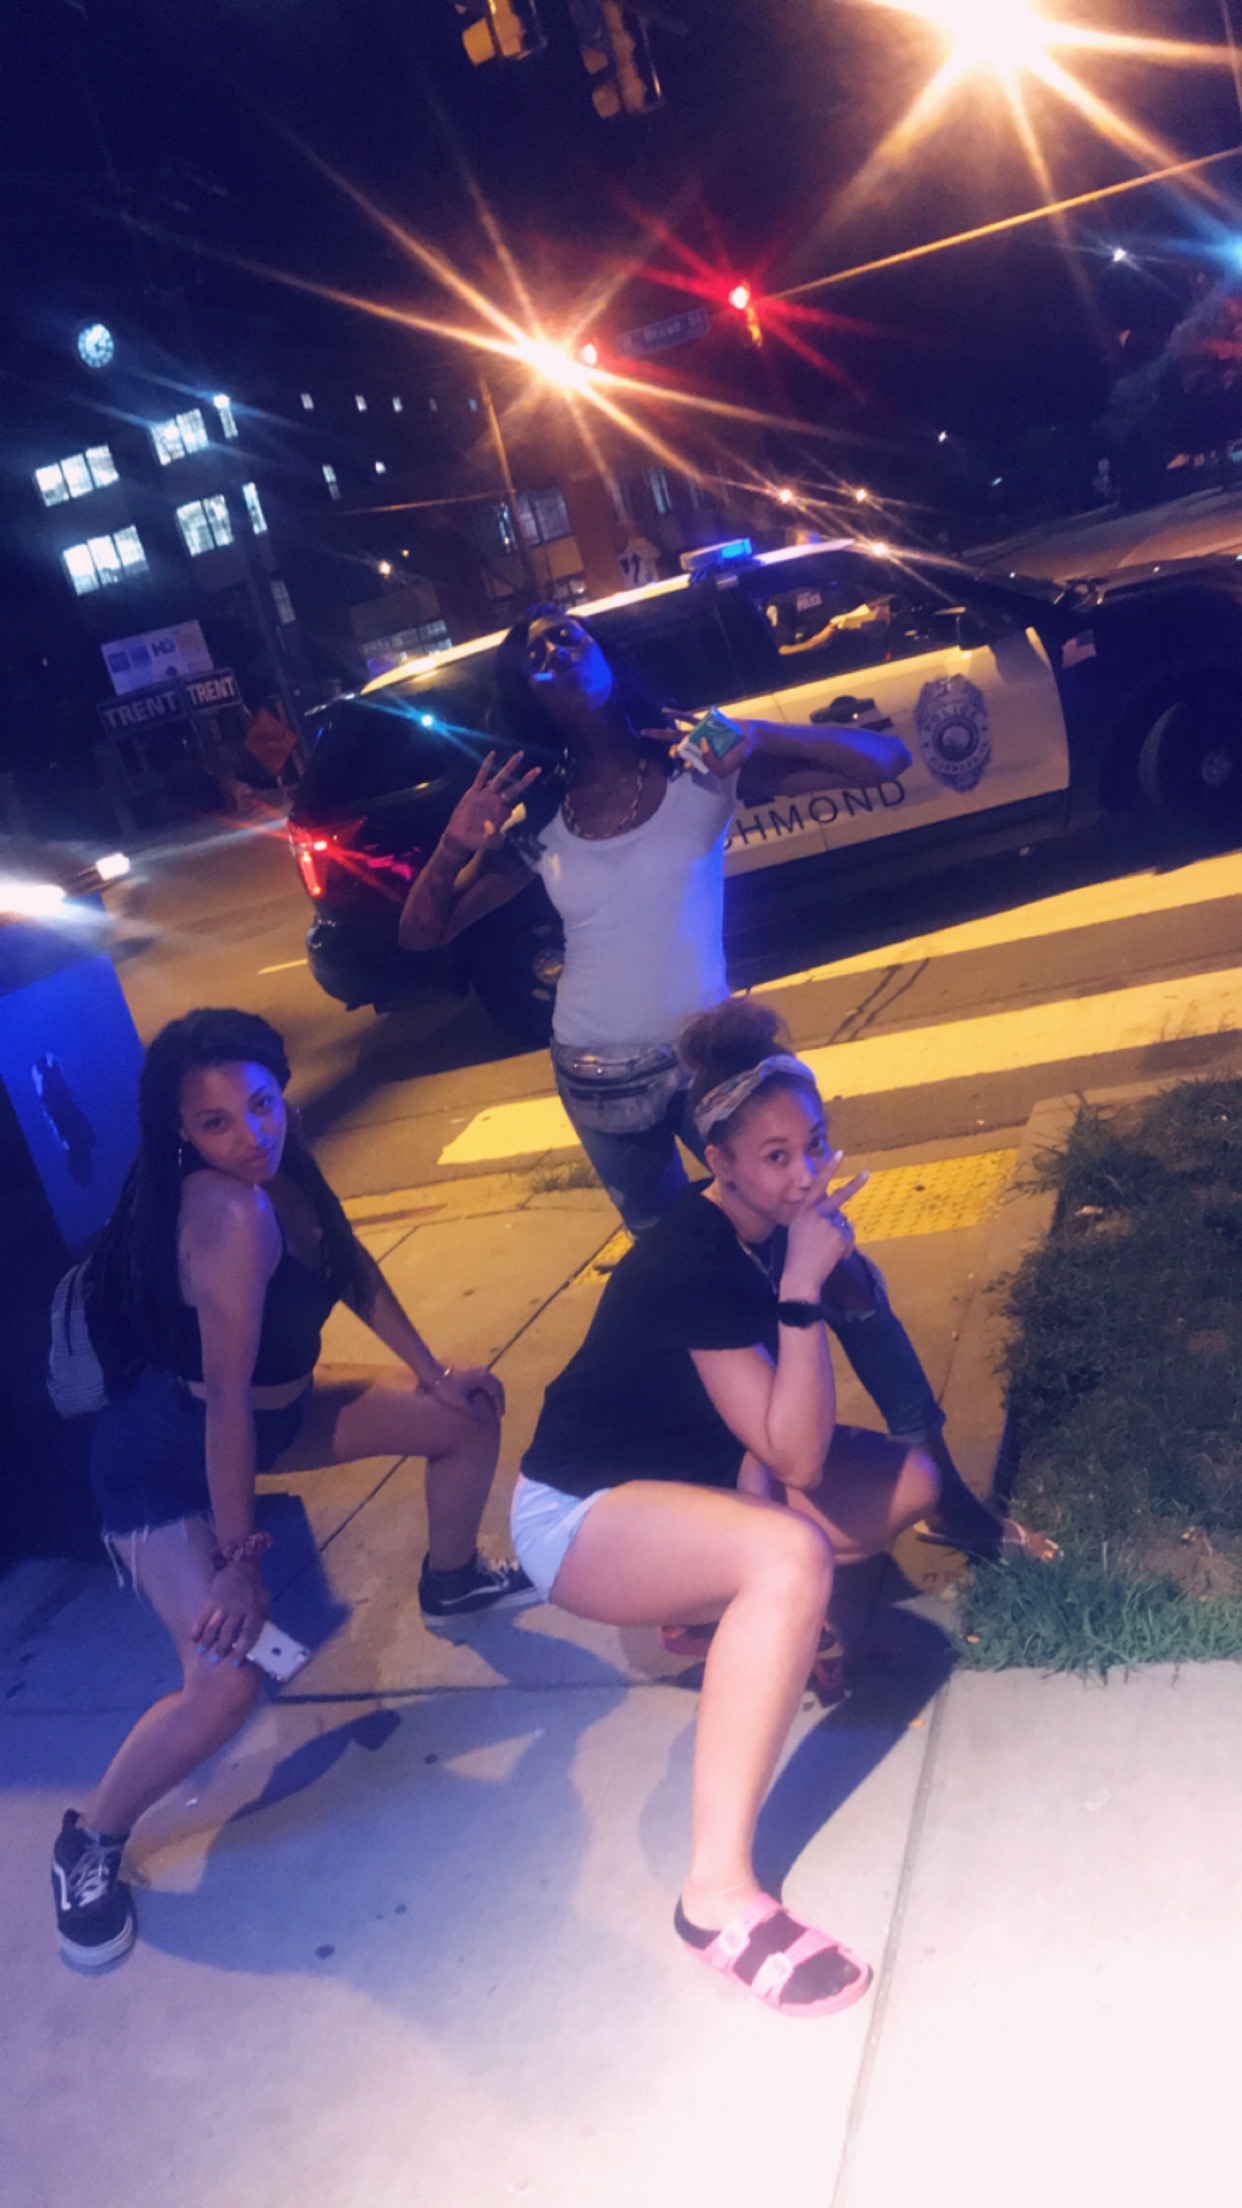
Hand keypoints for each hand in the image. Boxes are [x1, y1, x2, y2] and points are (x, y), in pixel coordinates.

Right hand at [193, 1559, 268, 1666]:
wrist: (242, 1564)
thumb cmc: (255, 1586)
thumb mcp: (265, 1601)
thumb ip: (261, 1618)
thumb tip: (259, 1637)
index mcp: (254, 1613)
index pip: (248, 1636)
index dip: (242, 1651)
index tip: (235, 1662)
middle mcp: (238, 1611)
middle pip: (228, 1634)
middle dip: (221, 1649)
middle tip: (214, 1660)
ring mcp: (224, 1606)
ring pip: (213, 1628)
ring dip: (207, 1641)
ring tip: (201, 1652)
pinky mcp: (212, 1600)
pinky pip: (203, 1617)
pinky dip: (197, 1629)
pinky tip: (193, 1638)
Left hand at [428, 1362, 504, 1423]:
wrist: (428, 1368)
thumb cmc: (444, 1387)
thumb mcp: (459, 1404)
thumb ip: (474, 1412)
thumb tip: (486, 1420)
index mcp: (482, 1376)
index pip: (498, 1390)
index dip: (500, 1404)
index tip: (499, 1416)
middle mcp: (480, 1368)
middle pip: (494, 1383)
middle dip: (497, 1398)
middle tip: (497, 1411)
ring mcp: (472, 1365)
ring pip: (486, 1380)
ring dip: (489, 1392)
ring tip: (489, 1405)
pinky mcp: (465, 1365)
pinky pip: (479, 1378)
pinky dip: (482, 1388)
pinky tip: (477, 1395)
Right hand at [441, 752, 541, 862]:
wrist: (459, 838)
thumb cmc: (477, 841)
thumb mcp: (490, 842)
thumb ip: (496, 838)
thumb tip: (501, 834)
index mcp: (502, 812)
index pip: (515, 803)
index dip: (514, 807)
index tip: (510, 810)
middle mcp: (496, 801)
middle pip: (514, 787)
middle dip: (526, 779)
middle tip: (538, 769)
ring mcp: (486, 795)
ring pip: (500, 778)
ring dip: (510, 767)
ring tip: (520, 755)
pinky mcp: (474, 792)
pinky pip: (481, 776)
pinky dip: (487, 766)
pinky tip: (492, 754)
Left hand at [646, 711, 755, 780]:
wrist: (750, 739)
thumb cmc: (737, 756)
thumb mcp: (724, 769)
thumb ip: (709, 762)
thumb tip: (700, 744)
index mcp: (700, 759)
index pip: (686, 762)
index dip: (684, 762)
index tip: (687, 763)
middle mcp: (696, 746)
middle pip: (677, 748)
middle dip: (669, 750)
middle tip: (666, 751)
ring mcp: (698, 733)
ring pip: (677, 734)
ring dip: (662, 734)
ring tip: (645, 733)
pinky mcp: (703, 722)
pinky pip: (687, 718)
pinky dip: (676, 715)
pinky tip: (664, 712)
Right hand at [782, 1153, 868, 1293]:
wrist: (800, 1274)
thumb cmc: (797, 1254)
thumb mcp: (798, 1229)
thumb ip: (814, 1218)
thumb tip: (834, 1217)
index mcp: (803, 1210)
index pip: (817, 1185)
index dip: (829, 1169)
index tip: (839, 1154)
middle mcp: (817, 1213)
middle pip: (840, 1196)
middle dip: (855, 1184)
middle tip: (867, 1173)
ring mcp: (829, 1223)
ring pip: (844, 1225)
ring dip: (841, 1238)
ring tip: (828, 1252)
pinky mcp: (839, 1235)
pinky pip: (848, 1239)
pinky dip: (844, 1249)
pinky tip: (833, 1257)